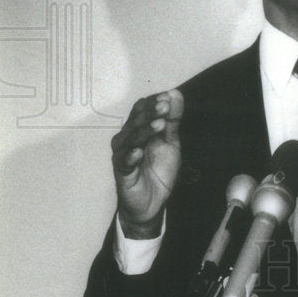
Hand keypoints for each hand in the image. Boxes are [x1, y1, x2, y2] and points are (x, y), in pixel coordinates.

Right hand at [110, 89, 183, 238]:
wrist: (152, 202)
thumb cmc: (158, 169)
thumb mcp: (170, 142)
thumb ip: (172, 120)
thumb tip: (175, 94)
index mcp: (138, 129)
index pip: (142, 109)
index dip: (154, 102)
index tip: (169, 97)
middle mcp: (127, 139)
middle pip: (136, 121)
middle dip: (151, 113)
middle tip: (165, 106)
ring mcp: (123, 155)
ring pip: (130, 139)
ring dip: (145, 131)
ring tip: (159, 124)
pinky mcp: (122, 173)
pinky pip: (124, 162)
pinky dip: (131, 156)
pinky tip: (138, 152)